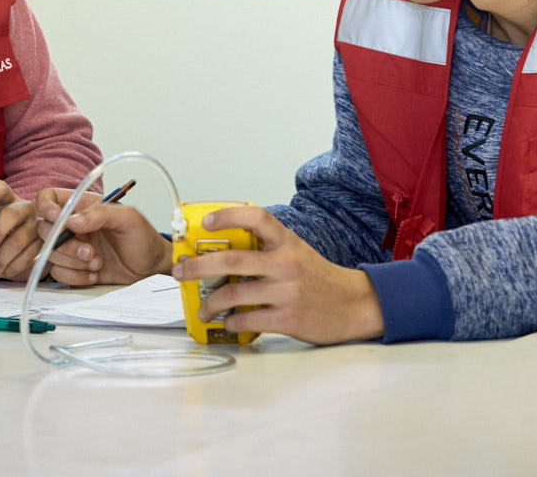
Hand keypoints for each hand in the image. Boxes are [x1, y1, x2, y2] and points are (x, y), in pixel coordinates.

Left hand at [0, 180, 42, 280]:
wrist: (9, 260)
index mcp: (5, 199)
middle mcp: (23, 208)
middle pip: (12, 214)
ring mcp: (36, 224)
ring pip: (20, 239)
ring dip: (2, 259)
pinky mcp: (45, 242)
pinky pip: (29, 255)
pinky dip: (14, 267)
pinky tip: (3, 272)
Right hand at [33, 187, 170, 284]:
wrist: (152, 267)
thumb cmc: (143, 237)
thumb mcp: (128, 218)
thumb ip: (100, 214)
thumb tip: (71, 220)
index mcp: (82, 206)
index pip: (47, 198)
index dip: (46, 208)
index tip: (62, 222)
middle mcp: (72, 225)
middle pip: (44, 230)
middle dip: (65, 245)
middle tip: (90, 251)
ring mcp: (72, 247)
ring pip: (50, 254)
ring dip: (74, 263)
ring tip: (98, 261)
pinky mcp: (75, 268)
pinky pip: (58, 273)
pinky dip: (76, 276)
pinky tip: (95, 273)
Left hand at [173, 206, 383, 344]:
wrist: (355, 305)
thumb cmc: (318, 277)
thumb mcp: (295, 251)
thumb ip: (264, 248)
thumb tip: (219, 251)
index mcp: (286, 242)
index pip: (256, 217)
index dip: (228, 215)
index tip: (205, 222)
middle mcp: (285, 263)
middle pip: (231, 260)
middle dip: (197, 266)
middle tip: (180, 272)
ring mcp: (286, 292)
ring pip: (233, 293)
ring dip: (209, 302)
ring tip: (202, 308)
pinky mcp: (288, 318)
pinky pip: (247, 319)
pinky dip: (230, 322)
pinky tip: (226, 322)